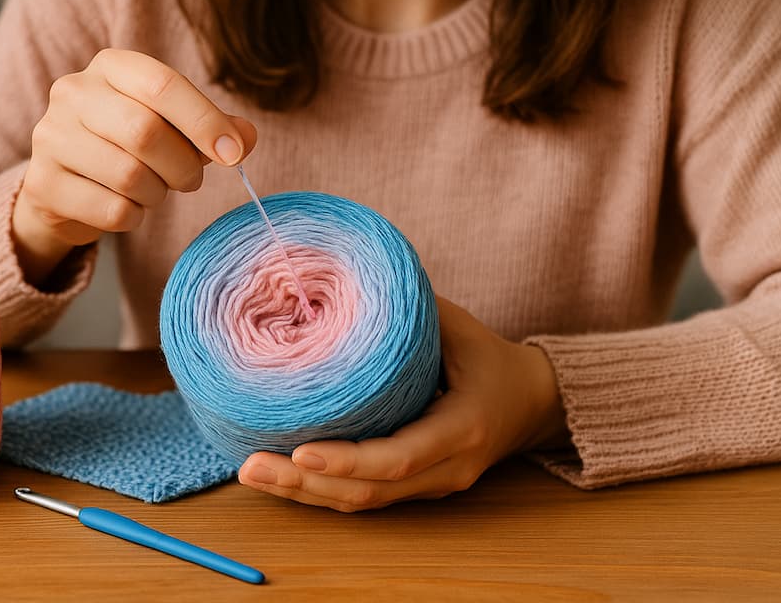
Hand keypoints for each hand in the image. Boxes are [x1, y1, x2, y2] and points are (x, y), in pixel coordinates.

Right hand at [12, 48, 256, 284]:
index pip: (162, 85)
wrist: (63, 185)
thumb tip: (245, 137)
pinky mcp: (42, 184)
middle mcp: (72, 93)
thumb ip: (211, 128)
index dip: (204, 121)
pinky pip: (111, 210)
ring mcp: (51, 137)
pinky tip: (126, 207)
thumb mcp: (170, 126)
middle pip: (146, 132)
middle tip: (191, 179)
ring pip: (128, 175)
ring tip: (154, 190)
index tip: (234, 152)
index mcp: (110, 67)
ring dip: (157, 193)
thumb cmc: (125, 147)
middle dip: (183, 165)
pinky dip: (133, 216)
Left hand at [237, 297, 569, 511]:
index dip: (348, 460)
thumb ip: (406, 310)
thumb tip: (342, 276)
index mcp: (462, 428)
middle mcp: (447, 469)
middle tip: (250, 466)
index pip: (400, 457)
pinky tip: (278, 476)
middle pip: (369, 493)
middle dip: (305, 484)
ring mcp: (431, 486)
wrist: (530, 401)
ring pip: (361, 504)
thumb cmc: (487, 355)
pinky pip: (363, 498)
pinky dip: (318, 491)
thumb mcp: (456, 325)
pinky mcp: (413, 490)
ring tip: (250, 472)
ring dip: (303, 493)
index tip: (301, 452)